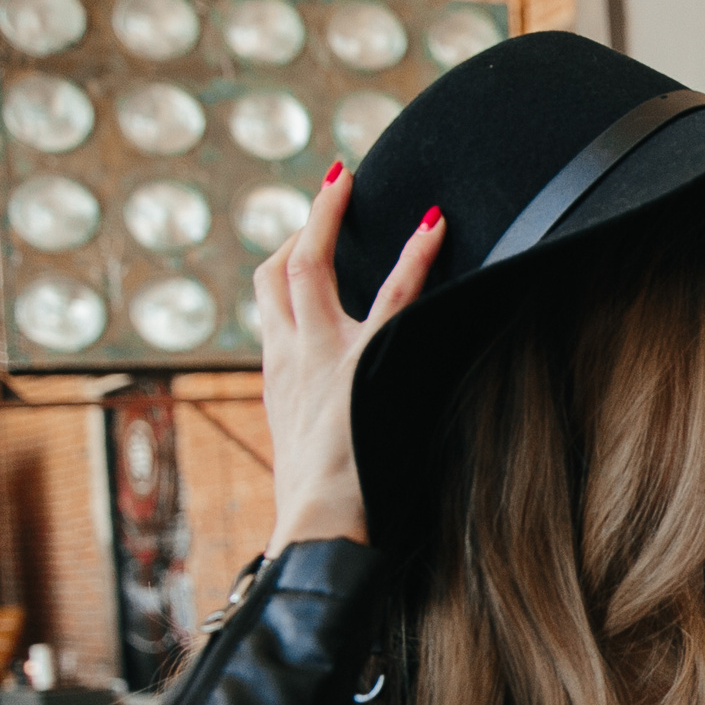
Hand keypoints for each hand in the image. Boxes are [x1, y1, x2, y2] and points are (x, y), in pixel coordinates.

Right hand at [257, 164, 445, 554]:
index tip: (300, 242)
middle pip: (278, 273)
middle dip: (301, 225)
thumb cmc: (320, 510)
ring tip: (350, 178)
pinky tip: (435, 225)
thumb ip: (322, 432)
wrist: (318, 526)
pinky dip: (417, 256)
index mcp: (276, 379)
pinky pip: (397, 294)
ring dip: (329, 216)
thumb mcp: (311, 460)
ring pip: (310, 265)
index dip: (282, 267)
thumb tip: (344, 437)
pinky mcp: (366, 360)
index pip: (269, 306)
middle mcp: (289, 356)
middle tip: (330, 186)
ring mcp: (321, 353)